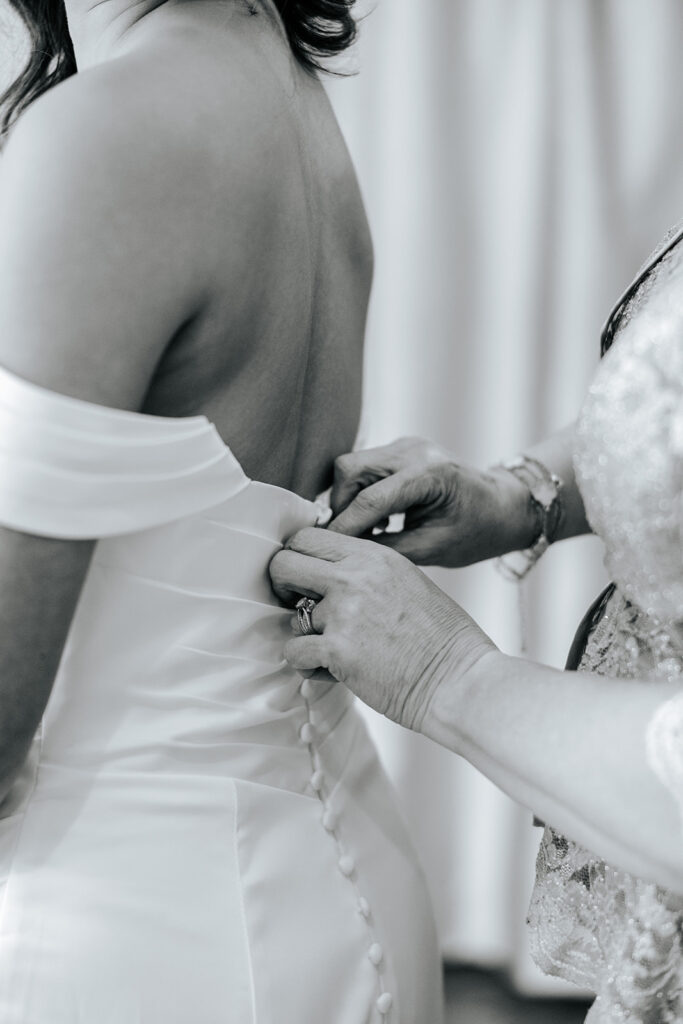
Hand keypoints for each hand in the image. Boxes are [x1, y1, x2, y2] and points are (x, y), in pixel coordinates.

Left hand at [269, 528, 496, 731]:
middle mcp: (355, 577)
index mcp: (373, 556)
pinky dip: (309, 667)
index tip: (303, 579)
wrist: (459, 679)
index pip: (308, 537)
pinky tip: (334, 672)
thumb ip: (365, 572)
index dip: (297, 558)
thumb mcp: (406, 581)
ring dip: (308, 638)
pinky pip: (294, 653)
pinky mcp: (338, 649)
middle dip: (283, 588)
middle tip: (300, 609)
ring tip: (338, 653)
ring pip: (291, 619)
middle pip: (283, 564)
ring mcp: (344, 612)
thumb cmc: (440, 639)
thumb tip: (324, 576)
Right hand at [329, 437, 533, 566]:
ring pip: (352, 467)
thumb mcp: (435, 550)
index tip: (326, 550)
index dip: (344, 526)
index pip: (371, 499)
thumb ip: (388, 548)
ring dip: (348, 500)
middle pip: (350, 469)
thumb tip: (346, 552)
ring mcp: (406, 445)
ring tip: (366, 533)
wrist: (504, 506)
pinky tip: (377, 521)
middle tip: (347, 540)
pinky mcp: (401, 451)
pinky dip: (360, 494)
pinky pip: (365, 469)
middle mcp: (414, 451)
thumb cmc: (478, 530)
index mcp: (430, 474)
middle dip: (339, 507)